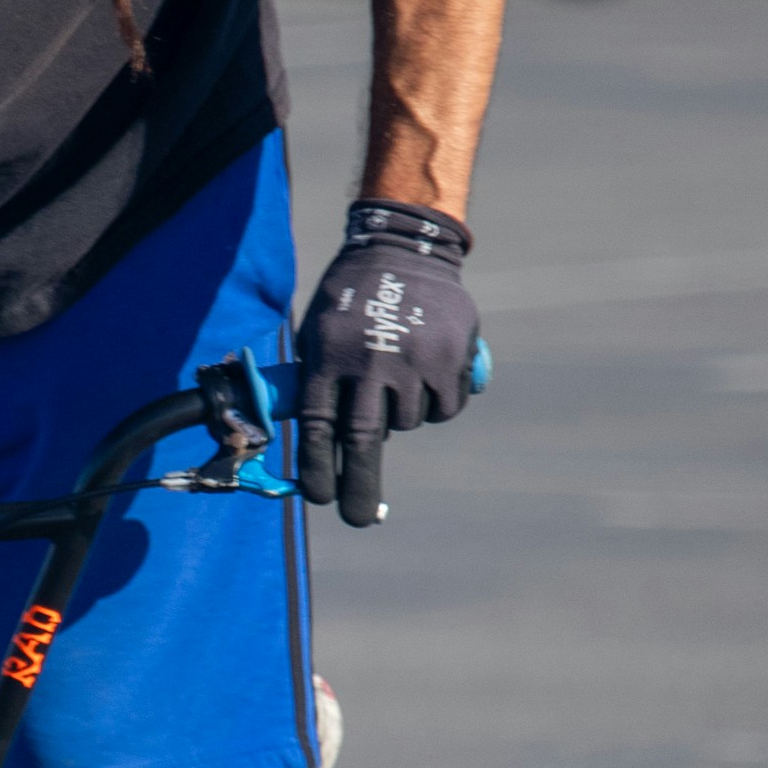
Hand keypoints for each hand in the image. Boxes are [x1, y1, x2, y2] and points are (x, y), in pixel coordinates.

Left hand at [295, 200, 479, 527]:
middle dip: (359, 486)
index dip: (318, 469)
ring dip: (402, 414)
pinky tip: (428, 368)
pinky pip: (443, 409)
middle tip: (358, 518)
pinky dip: (436, 402)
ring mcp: (413, 362)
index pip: (318, 428)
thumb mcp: (318, 332)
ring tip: (398, 372)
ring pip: (407, 423)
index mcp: (328, 356)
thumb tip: (323, 448)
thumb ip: (319, 383)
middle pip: (363, 442)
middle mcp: (369, 362)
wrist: (404, 248)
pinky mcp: (450, 360)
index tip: (321, 498)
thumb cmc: (352, 298)